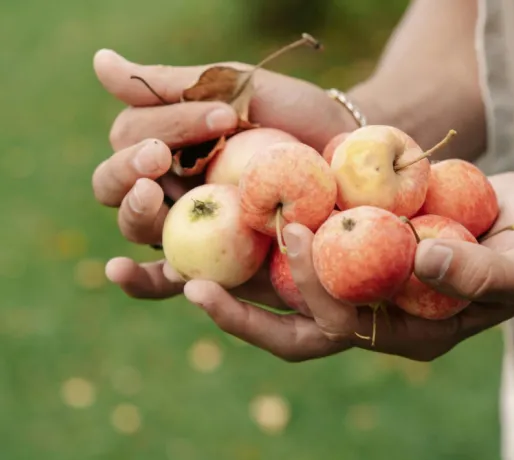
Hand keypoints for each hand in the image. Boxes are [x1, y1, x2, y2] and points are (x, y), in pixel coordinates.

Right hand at [90, 48, 357, 305]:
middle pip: (115, 185)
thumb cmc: (297, 118)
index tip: (224, 115)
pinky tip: (121, 271)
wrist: (349, 159)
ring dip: (135, 213)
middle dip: (129, 168)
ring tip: (153, 196)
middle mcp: (168, 186)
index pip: (134, 135)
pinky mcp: (213, 268)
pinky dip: (140, 279)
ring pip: (135, 228)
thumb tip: (99, 61)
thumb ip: (176, 85)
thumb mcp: (243, 89)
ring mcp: (188, 229)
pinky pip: (163, 280)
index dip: (168, 125)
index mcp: (168, 142)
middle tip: (161, 157)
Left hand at [182, 171, 513, 360]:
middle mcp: (381, 313)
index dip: (312, 293)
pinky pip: (314, 244)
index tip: (295, 234)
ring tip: (187, 250)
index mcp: (414, 333)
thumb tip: (425, 260)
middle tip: (192, 278)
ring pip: (294, 289)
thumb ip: (484, 274)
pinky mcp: (365, 246)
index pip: (347, 329)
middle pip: (301, 324)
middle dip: (246, 310)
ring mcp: (369, 281)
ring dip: (243, 275)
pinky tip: (241, 202)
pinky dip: (275, 232)